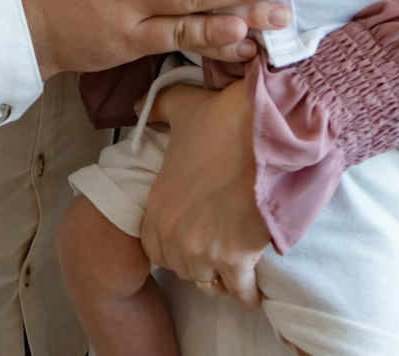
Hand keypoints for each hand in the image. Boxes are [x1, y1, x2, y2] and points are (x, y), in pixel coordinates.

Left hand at [139, 80, 268, 308]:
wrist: (263, 129)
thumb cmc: (222, 119)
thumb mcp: (180, 106)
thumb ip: (157, 108)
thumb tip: (135, 104)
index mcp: (158, 205)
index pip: (153, 250)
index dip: (171, 247)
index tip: (189, 239)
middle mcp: (175, 234)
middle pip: (181, 269)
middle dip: (196, 262)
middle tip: (214, 251)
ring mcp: (204, 249)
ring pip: (208, 283)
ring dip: (220, 278)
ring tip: (233, 269)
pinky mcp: (236, 258)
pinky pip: (240, 292)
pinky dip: (247, 294)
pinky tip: (252, 290)